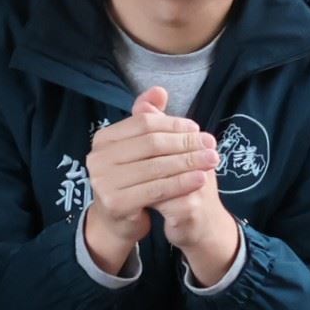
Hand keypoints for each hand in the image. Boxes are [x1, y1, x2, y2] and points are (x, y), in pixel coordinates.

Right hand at [80, 87, 219, 276]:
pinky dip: (182, 183)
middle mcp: (97, 158)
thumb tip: (158, 90)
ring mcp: (103, 181)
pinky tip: (200, 179)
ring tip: (212, 160)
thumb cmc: (133, 179)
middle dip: (185, 144)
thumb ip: (147, 119)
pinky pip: (157, 189)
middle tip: (211, 145)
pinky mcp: (115, 203)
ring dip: (189, 162)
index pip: (144, 124)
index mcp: (103, 139)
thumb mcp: (139, 147)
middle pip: (151, 144)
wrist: (118, 219)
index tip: (198, 130)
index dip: (174, 125)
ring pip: (156, 167)